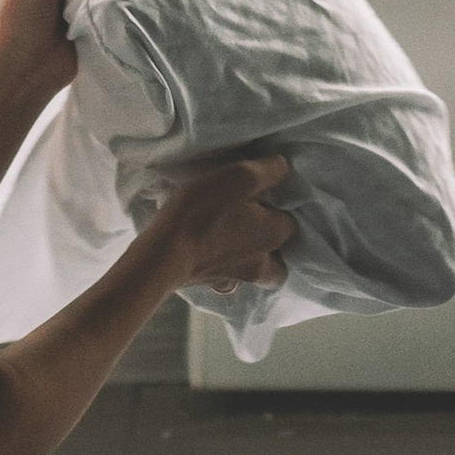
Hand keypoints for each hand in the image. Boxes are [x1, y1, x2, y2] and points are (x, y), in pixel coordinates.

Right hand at [156, 151, 296, 296]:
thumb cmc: (204, 210)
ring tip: (233, 241)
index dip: (280, 208)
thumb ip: (269, 170)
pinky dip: (223, 270)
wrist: (162, 254)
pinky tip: (211, 255)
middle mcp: (263, 262)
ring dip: (250, 259)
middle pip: (280, 256)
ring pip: (256, 272)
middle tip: (254, 223)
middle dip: (273, 243)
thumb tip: (285, 168)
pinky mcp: (211, 286)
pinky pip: (226, 281)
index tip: (264, 197)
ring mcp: (237, 278)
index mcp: (274, 234)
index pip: (292, 222)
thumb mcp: (240, 176)